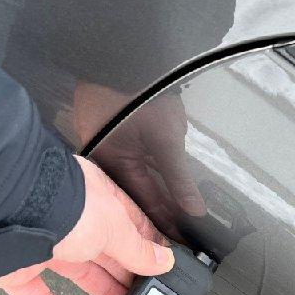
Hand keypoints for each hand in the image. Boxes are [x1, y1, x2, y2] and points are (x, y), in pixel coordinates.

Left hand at [0, 156, 173, 294]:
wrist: (3, 214)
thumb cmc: (57, 203)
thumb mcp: (113, 226)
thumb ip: (138, 248)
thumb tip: (162, 261)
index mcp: (94, 199)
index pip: (128, 225)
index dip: (146, 249)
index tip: (161, 271)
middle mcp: (68, 219)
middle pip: (105, 254)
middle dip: (127, 278)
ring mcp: (41, 244)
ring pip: (78, 277)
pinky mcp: (17, 271)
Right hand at [74, 82, 205, 238]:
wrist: (124, 49)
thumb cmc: (141, 92)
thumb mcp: (166, 139)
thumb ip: (179, 180)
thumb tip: (195, 212)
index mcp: (108, 167)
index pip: (142, 206)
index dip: (166, 226)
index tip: (184, 244)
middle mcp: (100, 162)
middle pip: (134, 198)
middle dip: (160, 216)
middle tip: (183, 237)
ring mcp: (102, 146)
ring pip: (132, 182)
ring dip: (154, 198)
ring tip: (177, 219)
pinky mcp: (107, 134)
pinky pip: (128, 165)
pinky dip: (147, 177)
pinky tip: (163, 189)